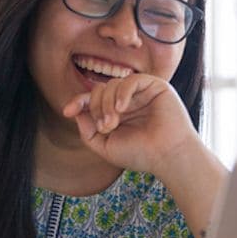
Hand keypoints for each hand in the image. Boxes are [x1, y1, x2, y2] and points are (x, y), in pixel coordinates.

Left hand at [61, 73, 198, 178]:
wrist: (168, 157)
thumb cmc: (140, 154)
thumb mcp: (105, 147)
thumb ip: (87, 131)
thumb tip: (77, 113)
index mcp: (117, 113)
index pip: (93, 100)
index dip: (79, 102)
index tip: (68, 111)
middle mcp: (128, 101)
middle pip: (99, 90)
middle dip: (96, 108)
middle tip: (105, 127)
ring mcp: (141, 93)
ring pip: (113, 84)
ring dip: (107, 103)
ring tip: (112, 123)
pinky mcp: (155, 86)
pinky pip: (131, 80)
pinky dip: (122, 93)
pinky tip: (122, 108)